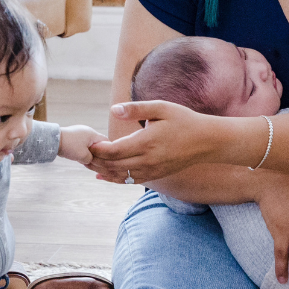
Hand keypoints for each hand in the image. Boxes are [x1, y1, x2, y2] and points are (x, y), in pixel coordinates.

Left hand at [58, 124, 106, 165]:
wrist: (53, 141)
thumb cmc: (69, 147)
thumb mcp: (84, 157)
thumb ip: (92, 159)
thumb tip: (92, 160)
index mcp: (93, 134)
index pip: (107, 142)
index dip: (107, 152)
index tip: (104, 160)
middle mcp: (88, 131)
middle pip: (98, 143)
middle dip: (97, 153)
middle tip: (93, 161)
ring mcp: (80, 132)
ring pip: (89, 144)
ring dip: (88, 152)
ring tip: (83, 159)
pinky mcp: (73, 135)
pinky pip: (82, 143)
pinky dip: (81, 150)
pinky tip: (77, 155)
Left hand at [90, 100, 222, 181]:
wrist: (207, 141)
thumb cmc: (184, 120)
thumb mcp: (161, 108)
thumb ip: (136, 109)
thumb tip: (113, 110)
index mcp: (146, 142)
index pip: (113, 151)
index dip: (97, 149)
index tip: (87, 142)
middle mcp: (147, 160)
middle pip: (113, 165)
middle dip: (95, 160)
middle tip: (81, 154)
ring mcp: (152, 170)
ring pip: (120, 176)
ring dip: (103, 170)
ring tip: (87, 164)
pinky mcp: (156, 175)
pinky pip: (130, 181)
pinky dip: (114, 178)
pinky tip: (103, 175)